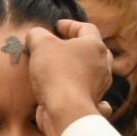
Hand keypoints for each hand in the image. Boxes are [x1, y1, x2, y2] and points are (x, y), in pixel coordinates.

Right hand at [25, 19, 111, 135]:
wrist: (65, 110)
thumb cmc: (57, 73)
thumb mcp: (41, 44)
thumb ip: (37, 34)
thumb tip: (34, 35)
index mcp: (95, 46)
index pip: (86, 28)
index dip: (70, 25)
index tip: (57, 26)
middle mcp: (102, 65)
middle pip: (93, 50)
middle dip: (78, 47)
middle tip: (63, 47)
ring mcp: (100, 86)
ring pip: (93, 72)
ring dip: (80, 69)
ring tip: (63, 68)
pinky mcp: (92, 103)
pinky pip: (91, 93)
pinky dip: (85, 90)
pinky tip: (78, 91)